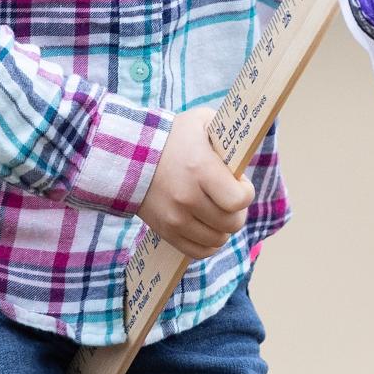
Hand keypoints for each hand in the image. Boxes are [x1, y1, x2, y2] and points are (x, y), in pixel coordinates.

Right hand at [137, 108, 254, 258]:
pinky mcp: (166, 232)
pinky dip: (208, 243)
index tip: (239, 183)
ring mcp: (175, 218)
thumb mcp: (202, 121)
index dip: (245, 192)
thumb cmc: (172, 136)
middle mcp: (188, 198)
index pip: (238, 200)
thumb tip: (245, 154)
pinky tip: (207, 226)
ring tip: (216, 210)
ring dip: (223, 227)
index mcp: (200, 169)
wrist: (128, 154)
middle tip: (229, 198)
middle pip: (232, 223)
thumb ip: (227, 132)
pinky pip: (199, 252)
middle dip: (237, 211)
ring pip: (217, 240)